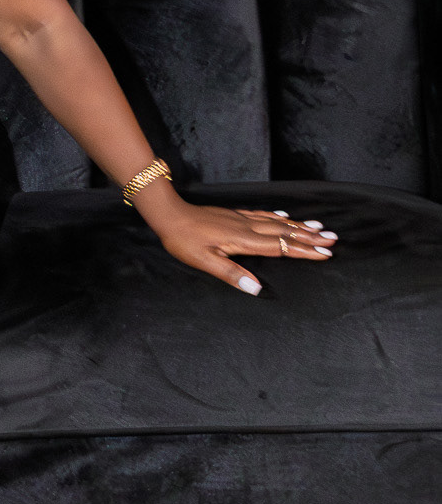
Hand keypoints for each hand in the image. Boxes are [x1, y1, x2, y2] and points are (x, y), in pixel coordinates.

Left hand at [144, 201, 336, 295]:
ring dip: (299, 225)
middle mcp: (247, 227)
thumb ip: (231, 274)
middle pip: (285, 232)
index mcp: (243, 241)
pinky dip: (279, 216)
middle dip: (310, 236)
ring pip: (277, 221)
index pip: (280, 247)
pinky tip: (286, 215)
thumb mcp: (204, 262)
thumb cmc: (184, 241)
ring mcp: (241, 219)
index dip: (304, 251)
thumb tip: (257, 288)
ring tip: (320, 226)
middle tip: (334, 239)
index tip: (325, 253)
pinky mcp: (234, 214)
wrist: (169, 215)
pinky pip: (264, 214)